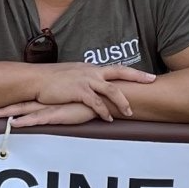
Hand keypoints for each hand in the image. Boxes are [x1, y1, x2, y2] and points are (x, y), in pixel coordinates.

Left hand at [0, 100, 97, 126]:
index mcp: (49, 97)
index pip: (25, 97)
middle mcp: (46, 101)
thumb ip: (64, 102)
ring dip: (8, 112)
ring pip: (25, 110)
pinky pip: (38, 119)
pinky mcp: (58, 115)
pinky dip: (25, 121)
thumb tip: (57, 104)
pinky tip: (14, 123)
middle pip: (20, 102)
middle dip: (3, 106)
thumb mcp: (73, 100)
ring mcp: (51, 107)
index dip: (10, 99)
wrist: (103, 97)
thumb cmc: (89, 99)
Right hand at [33, 64, 155, 121]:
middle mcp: (91, 72)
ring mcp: (85, 80)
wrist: (36, 79)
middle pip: (120, 73)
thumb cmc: (51, 79)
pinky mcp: (78, 91)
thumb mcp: (72, 75)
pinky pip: (96, 103)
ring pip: (111, 90)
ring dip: (122, 102)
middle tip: (152, 81)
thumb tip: (93, 84)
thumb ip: (85, 78)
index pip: (117, 68)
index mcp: (91, 68)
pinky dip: (104, 111)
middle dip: (138, 77)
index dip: (134, 72)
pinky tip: (108, 119)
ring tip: (129, 113)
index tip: (148, 76)